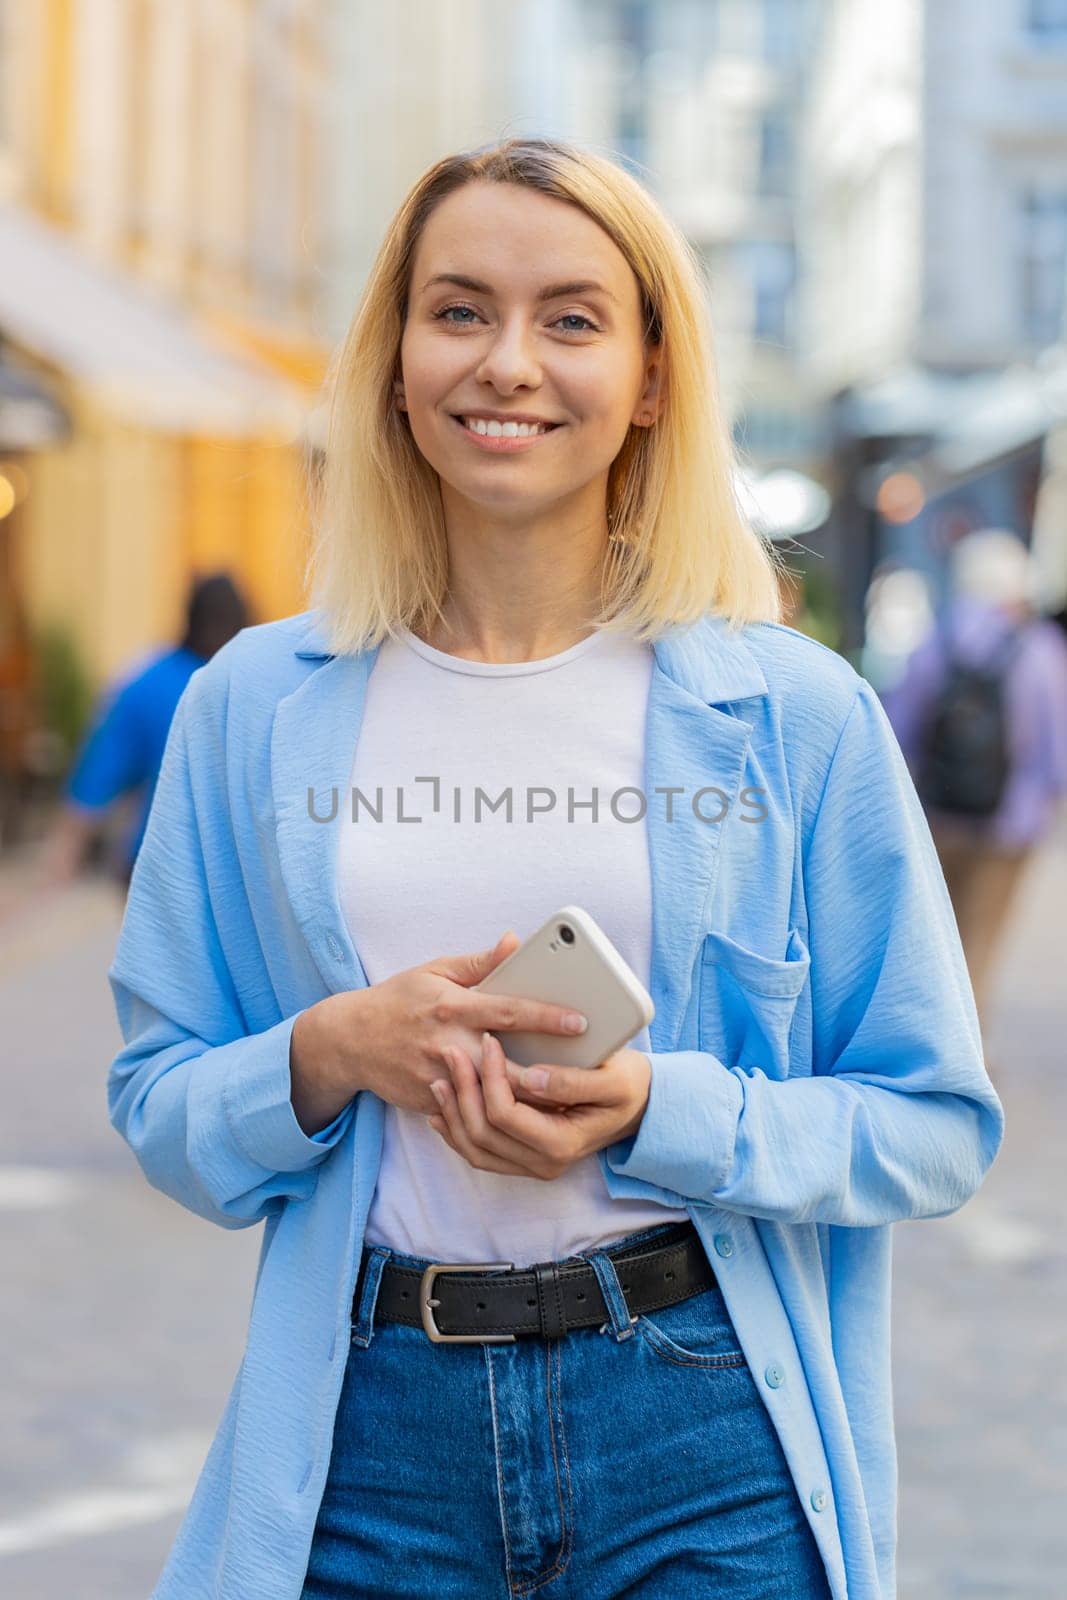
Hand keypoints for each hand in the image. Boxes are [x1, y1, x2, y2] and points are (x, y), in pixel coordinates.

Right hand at [288, 930, 591, 1134]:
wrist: (348, 1040)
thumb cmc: (398, 1000)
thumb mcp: (434, 971)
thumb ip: (479, 962)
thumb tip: (515, 941)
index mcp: (453, 1006)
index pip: (509, 1011)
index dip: (547, 1017)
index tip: (581, 1022)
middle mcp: (447, 1042)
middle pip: (507, 1066)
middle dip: (547, 1075)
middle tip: (583, 1077)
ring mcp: (438, 1075)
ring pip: (492, 1097)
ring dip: (529, 1102)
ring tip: (566, 1100)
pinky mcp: (430, 1099)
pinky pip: (470, 1112)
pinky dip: (499, 1114)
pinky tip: (528, 1115)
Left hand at [426, 1031, 651, 1179]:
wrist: (639, 1107)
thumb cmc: (627, 1086)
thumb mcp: (613, 1079)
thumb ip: (574, 1082)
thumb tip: (533, 1078)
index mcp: (562, 1143)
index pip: (506, 1115)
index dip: (490, 1078)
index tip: (488, 1040)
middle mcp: (543, 1162)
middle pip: (482, 1133)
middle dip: (462, 1091)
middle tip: (451, 1052)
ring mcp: (531, 1164)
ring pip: (474, 1147)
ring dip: (453, 1112)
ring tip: (440, 1077)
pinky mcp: (523, 1158)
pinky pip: (479, 1152)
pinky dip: (455, 1131)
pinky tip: (441, 1108)